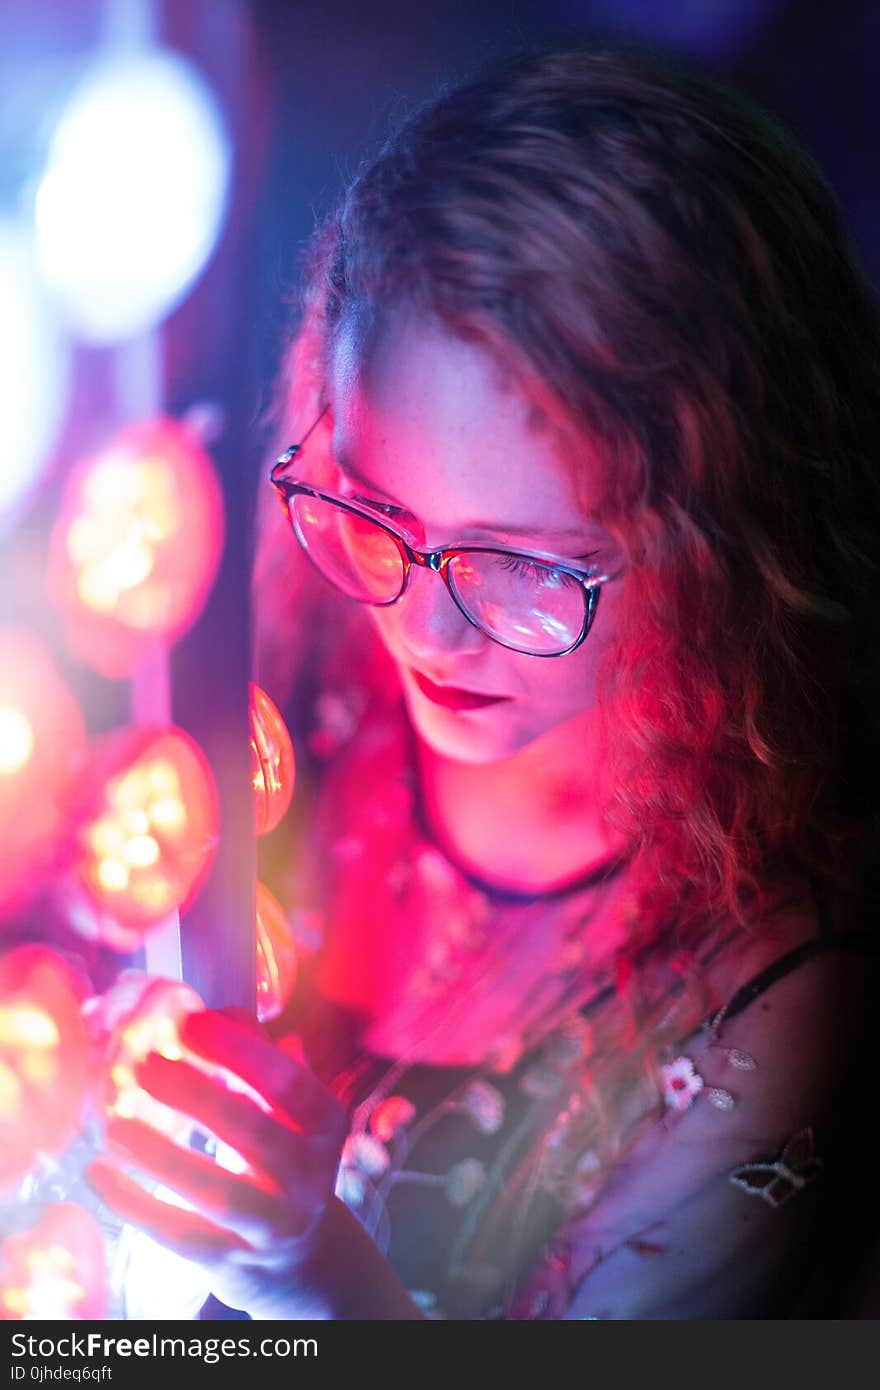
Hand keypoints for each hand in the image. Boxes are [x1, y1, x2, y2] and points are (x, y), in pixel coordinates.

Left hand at [86, 1008, 348, 1318]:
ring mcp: (273, 1225)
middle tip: (144, 1065)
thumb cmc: (281, 1156)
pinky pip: (178, 1234)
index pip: (287, 1082)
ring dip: (160, 1156)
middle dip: (195, 1095)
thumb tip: (223, 1012)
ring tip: (114, 1124)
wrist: (300, 1254)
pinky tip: (99, 1174)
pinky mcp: (232, 1261)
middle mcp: (309, 1177)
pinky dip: (135, 1205)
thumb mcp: (288, 1109)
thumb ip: (260, 1057)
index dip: (238, 1050)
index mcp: (324, 1124)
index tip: (189, 1021)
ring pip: (214, 1192)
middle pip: (251, 1133)